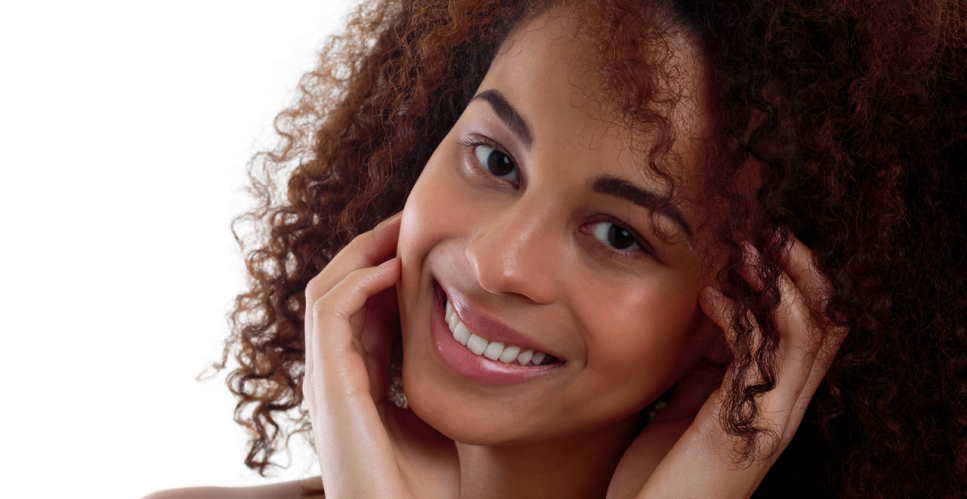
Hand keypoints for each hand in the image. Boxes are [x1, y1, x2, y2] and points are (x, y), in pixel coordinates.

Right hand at [302, 211, 457, 497]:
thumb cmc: (421, 487)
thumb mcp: (439, 419)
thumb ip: (439, 382)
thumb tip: (476, 348)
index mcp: (356, 381)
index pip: (361, 309)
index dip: (387, 272)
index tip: (424, 246)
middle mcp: (334, 374)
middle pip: (337, 290)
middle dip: (370, 250)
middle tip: (408, 221)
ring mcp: (326, 378)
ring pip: (325, 291)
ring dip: (360, 254)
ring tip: (399, 230)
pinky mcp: (329, 383)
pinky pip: (330, 312)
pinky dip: (358, 281)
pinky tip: (394, 267)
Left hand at [613, 234, 847, 498]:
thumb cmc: (660, 470)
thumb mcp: (686, 409)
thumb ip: (707, 372)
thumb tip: (710, 326)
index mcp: (770, 401)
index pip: (808, 333)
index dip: (798, 286)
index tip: (768, 246)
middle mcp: (782, 410)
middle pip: (823, 328)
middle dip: (803, 275)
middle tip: (777, 234)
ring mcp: (770, 422)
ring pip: (806, 339)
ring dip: (783, 287)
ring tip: (753, 251)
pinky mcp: (747, 432)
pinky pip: (761, 365)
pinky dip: (743, 322)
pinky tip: (715, 299)